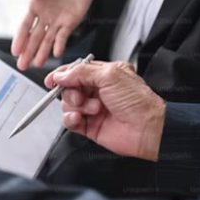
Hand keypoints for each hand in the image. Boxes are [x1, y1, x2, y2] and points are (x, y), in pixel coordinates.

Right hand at [12, 0, 96, 69]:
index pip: (25, 26)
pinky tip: (56, 53)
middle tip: (22, 66)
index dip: (20, 39)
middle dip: (28, 52)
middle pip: (34, 38)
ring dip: (42, 52)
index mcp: (35, 5)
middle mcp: (44, 16)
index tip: (15, 51)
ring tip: (37, 64)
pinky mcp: (71, 22)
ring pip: (47, 40)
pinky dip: (60, 44)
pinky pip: (64, 36)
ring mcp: (57, 21)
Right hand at [45, 62, 166, 160]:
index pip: (76, 71)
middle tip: (81, 95)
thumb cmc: (137, 101)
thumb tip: (62, 74)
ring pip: (68, 105)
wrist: (147, 128)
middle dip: (71, 91)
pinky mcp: (90, 126)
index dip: (63, 74)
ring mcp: (93, 109)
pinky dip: (71, 119)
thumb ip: (81, 72)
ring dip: (76, 106)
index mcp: (105, 75)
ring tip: (93, 109)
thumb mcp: (109, 75)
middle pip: (69, 88)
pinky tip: (79, 118)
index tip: (52, 79)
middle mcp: (98, 91)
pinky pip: (70, 121)